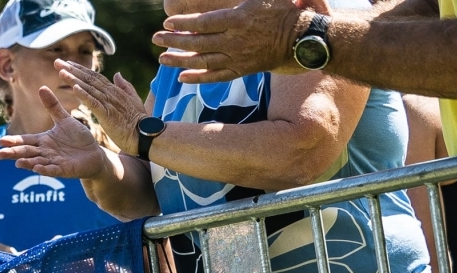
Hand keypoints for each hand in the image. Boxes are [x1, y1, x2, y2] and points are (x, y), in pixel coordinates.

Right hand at [0, 87, 110, 180]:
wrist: (94, 154)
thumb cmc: (78, 138)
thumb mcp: (64, 120)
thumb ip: (52, 106)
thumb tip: (41, 87)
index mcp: (43, 140)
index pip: (25, 141)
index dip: (14, 141)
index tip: (1, 141)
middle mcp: (45, 152)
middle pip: (27, 153)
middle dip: (13, 154)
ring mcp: (53, 162)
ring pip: (37, 162)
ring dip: (27, 163)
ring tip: (17, 163)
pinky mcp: (63, 170)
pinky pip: (53, 170)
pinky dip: (45, 170)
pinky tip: (37, 169)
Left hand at [56, 62, 146, 153]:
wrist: (146, 135)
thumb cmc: (138, 121)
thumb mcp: (132, 100)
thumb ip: (125, 86)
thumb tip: (117, 74)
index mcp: (114, 90)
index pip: (95, 76)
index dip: (81, 69)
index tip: (68, 63)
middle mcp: (111, 93)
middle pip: (89, 78)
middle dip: (72, 70)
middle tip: (57, 62)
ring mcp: (109, 102)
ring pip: (89, 88)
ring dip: (74, 79)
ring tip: (61, 71)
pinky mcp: (107, 114)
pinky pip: (94, 102)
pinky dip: (84, 95)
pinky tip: (74, 88)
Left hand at [154, 0, 310, 83]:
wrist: (300, 37)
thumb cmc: (282, 11)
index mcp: (237, 19)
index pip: (203, 22)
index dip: (183, 23)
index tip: (168, 22)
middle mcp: (234, 40)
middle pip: (197, 42)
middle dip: (173, 40)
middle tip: (155, 38)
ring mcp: (237, 57)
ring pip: (202, 61)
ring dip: (179, 61)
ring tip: (162, 58)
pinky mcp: (241, 70)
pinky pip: (216, 77)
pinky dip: (198, 78)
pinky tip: (182, 78)